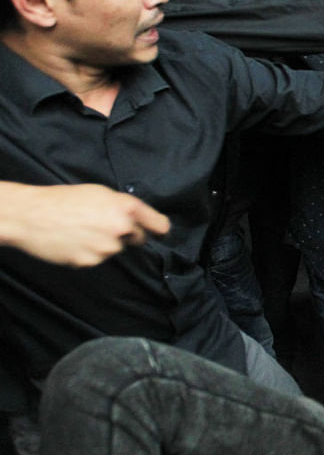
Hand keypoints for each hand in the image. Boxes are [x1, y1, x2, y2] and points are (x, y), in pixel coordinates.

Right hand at [0, 182, 169, 266]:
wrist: (31, 215)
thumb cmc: (62, 200)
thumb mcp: (98, 193)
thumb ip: (121, 207)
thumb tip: (136, 220)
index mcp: (125, 207)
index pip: (158, 224)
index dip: (159, 228)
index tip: (161, 233)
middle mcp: (121, 228)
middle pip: (137, 238)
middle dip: (127, 235)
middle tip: (102, 225)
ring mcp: (107, 247)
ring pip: (115, 249)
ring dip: (104, 244)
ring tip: (80, 230)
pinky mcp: (92, 261)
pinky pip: (96, 259)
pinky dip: (88, 253)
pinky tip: (73, 241)